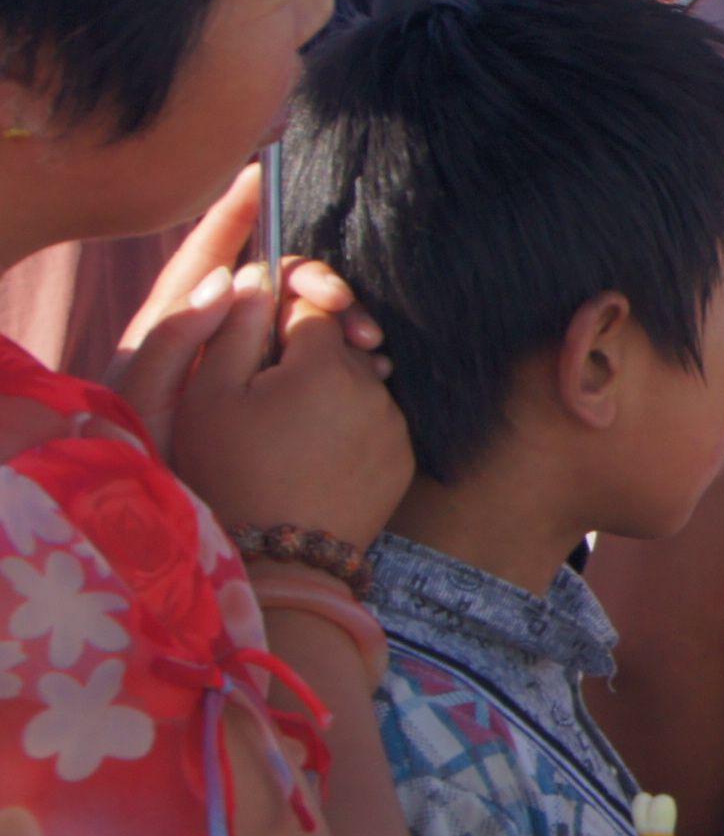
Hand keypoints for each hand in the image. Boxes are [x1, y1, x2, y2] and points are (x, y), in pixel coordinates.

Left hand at [111, 168, 381, 450]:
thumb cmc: (151, 458)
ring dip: (342, 321)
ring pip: (307, 320)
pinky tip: (373, 364)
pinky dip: (350, 355)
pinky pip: (325, 360)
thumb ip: (175, 335)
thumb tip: (228, 282)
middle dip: (316, 283)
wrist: (182, 522)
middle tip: (347, 309)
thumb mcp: (148, 393)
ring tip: (372, 346)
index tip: (262, 172)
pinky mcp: (288, 398)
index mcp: (179, 327)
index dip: (235, 212)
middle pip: (274, 285)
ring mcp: (258, 369)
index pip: (210, 253)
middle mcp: (222, 340)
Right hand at [165, 267, 413, 549]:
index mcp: (325, 363)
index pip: (309, 303)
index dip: (277, 317)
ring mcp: (394, 424)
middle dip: (304, 356)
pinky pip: (374, 421)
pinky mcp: (403, 458)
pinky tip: (314, 457)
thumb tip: (257, 276)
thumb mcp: (208, 393)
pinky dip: (347, 428)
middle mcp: (373, 387)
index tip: (256, 345)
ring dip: (327, 393)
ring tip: (287, 433)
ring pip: (357, 383)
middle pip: (338, 343)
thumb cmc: (229, 472)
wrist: (277, 560)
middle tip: (264, 397)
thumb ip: (234, 325)